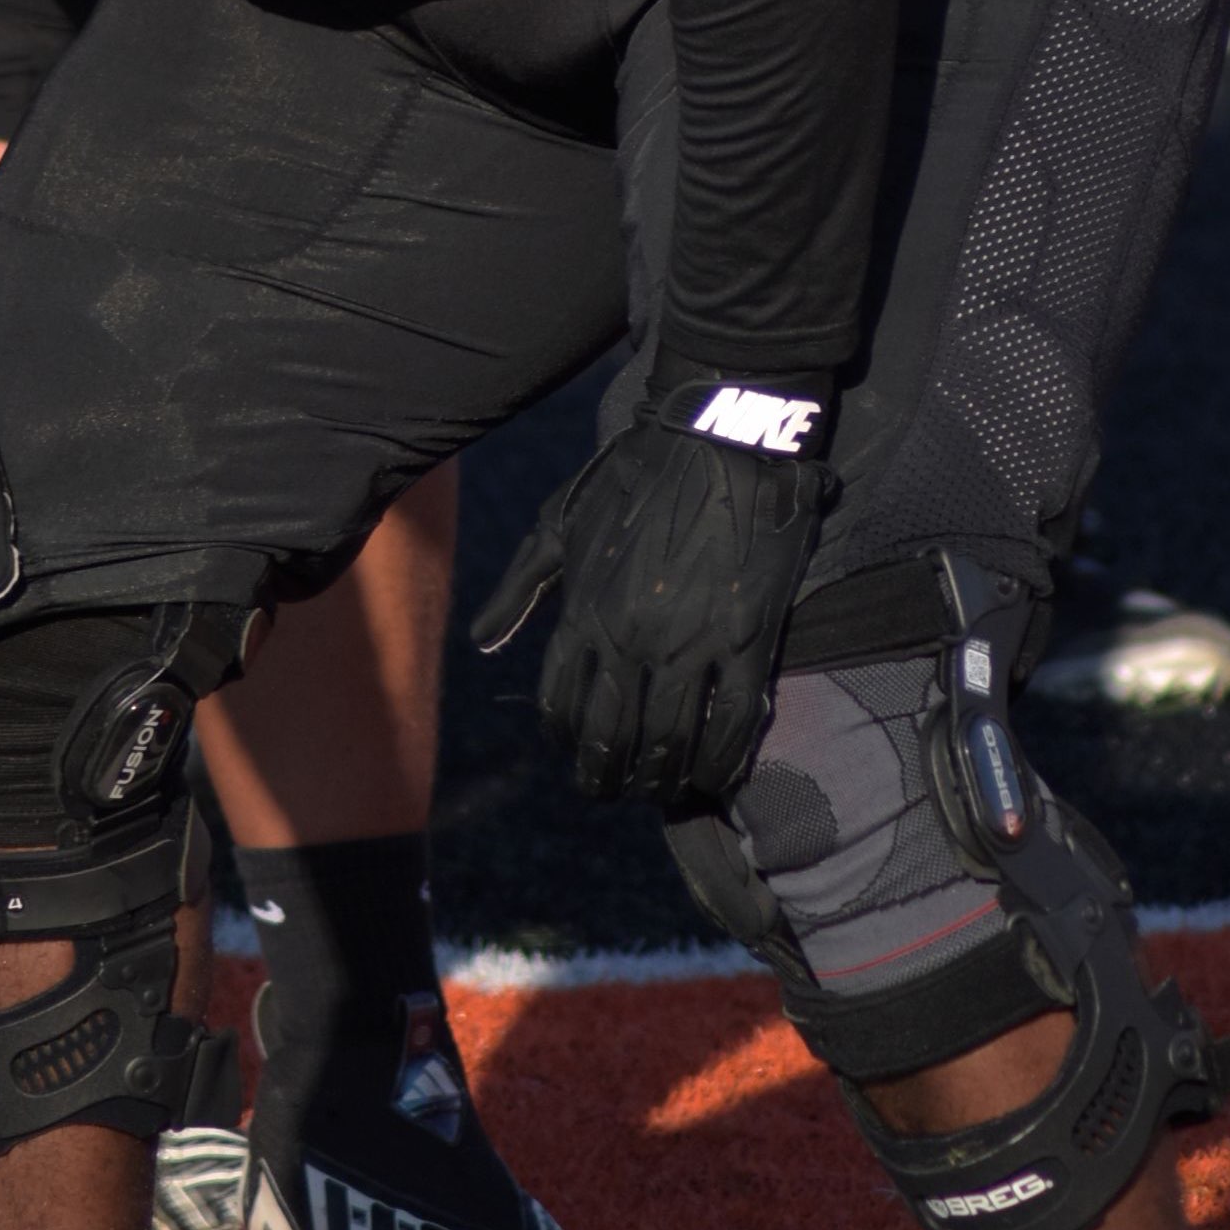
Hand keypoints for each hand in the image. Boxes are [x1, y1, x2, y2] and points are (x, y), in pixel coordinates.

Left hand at [473, 373, 834, 807]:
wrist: (718, 437)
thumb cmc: (635, 474)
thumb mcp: (561, 520)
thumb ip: (521, 585)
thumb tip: (483, 640)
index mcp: (583, 611)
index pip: (560, 704)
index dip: (564, 741)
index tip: (573, 755)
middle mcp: (630, 638)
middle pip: (611, 737)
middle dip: (607, 776)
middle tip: (614, 790)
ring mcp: (690, 642)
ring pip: (669, 741)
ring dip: (661, 780)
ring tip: (661, 791)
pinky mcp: (747, 639)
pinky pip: (733, 723)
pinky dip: (722, 762)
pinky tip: (714, 776)